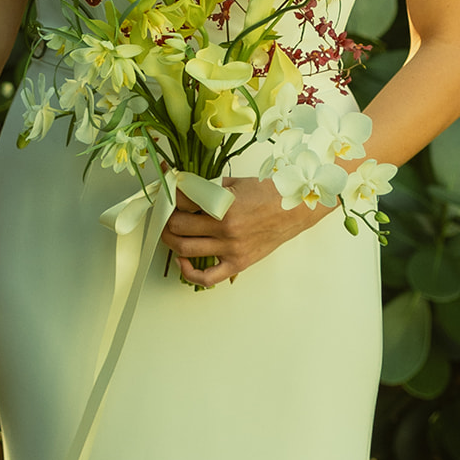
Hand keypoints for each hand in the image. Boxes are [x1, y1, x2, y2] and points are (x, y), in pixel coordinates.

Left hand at [160, 177, 326, 287]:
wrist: (294, 209)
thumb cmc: (267, 193)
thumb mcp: (233, 182)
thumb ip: (207, 188)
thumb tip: (183, 189)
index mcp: (224, 206)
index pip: (183, 202)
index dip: (171, 196)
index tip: (168, 194)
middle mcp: (226, 230)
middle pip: (179, 227)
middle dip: (166, 219)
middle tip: (165, 213)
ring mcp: (231, 249)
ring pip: (186, 249)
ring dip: (171, 240)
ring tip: (169, 232)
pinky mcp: (238, 264)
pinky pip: (207, 277)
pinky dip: (188, 272)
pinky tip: (182, 261)